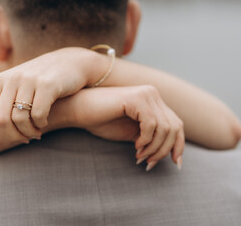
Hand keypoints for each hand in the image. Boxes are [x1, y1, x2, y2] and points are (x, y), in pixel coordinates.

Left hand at [0, 47, 101, 156]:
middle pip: (1, 119)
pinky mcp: (48, 84)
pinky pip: (38, 115)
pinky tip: (45, 122)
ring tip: (36, 133)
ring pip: (19, 119)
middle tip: (24, 140)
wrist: (72, 64)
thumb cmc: (41, 79)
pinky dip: (41, 124)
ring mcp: (29, 80)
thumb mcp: (15, 86)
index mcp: (1, 80)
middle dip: (12, 136)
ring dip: (28, 132)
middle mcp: (12, 78)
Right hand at [69, 85, 184, 170]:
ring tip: (139, 157)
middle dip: (164, 150)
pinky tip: (135, 146)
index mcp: (153, 101)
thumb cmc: (102, 121)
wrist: (79, 110)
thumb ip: (150, 137)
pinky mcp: (136, 98)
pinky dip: (146, 140)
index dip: (178, 145)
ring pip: (165, 128)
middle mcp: (152, 94)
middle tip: (148, 164)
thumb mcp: (132, 132)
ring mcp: (145, 94)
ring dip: (154, 148)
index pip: (176, 124)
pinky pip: (151, 124)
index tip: (175, 164)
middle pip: (174, 127)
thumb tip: (170, 152)